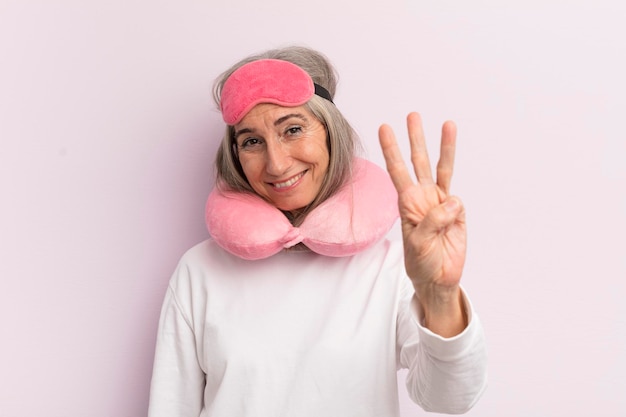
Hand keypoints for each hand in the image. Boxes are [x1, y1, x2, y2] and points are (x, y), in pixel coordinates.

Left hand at [379, 112, 466, 335]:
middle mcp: (422, 198)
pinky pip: (456, 197)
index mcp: (407, 203)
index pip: (397, 170)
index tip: (384, 128)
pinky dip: (455, 197)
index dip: (391, 149)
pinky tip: (452, 205)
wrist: (438, 278)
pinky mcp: (456, 212)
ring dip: (443, 147)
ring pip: (441, 169)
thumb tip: (452, 200)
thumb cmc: (422, 262)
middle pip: (418, 162)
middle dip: (415, 139)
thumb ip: (433, 222)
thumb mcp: (420, 245)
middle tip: (412, 115)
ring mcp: (440, 203)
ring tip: (448, 124)